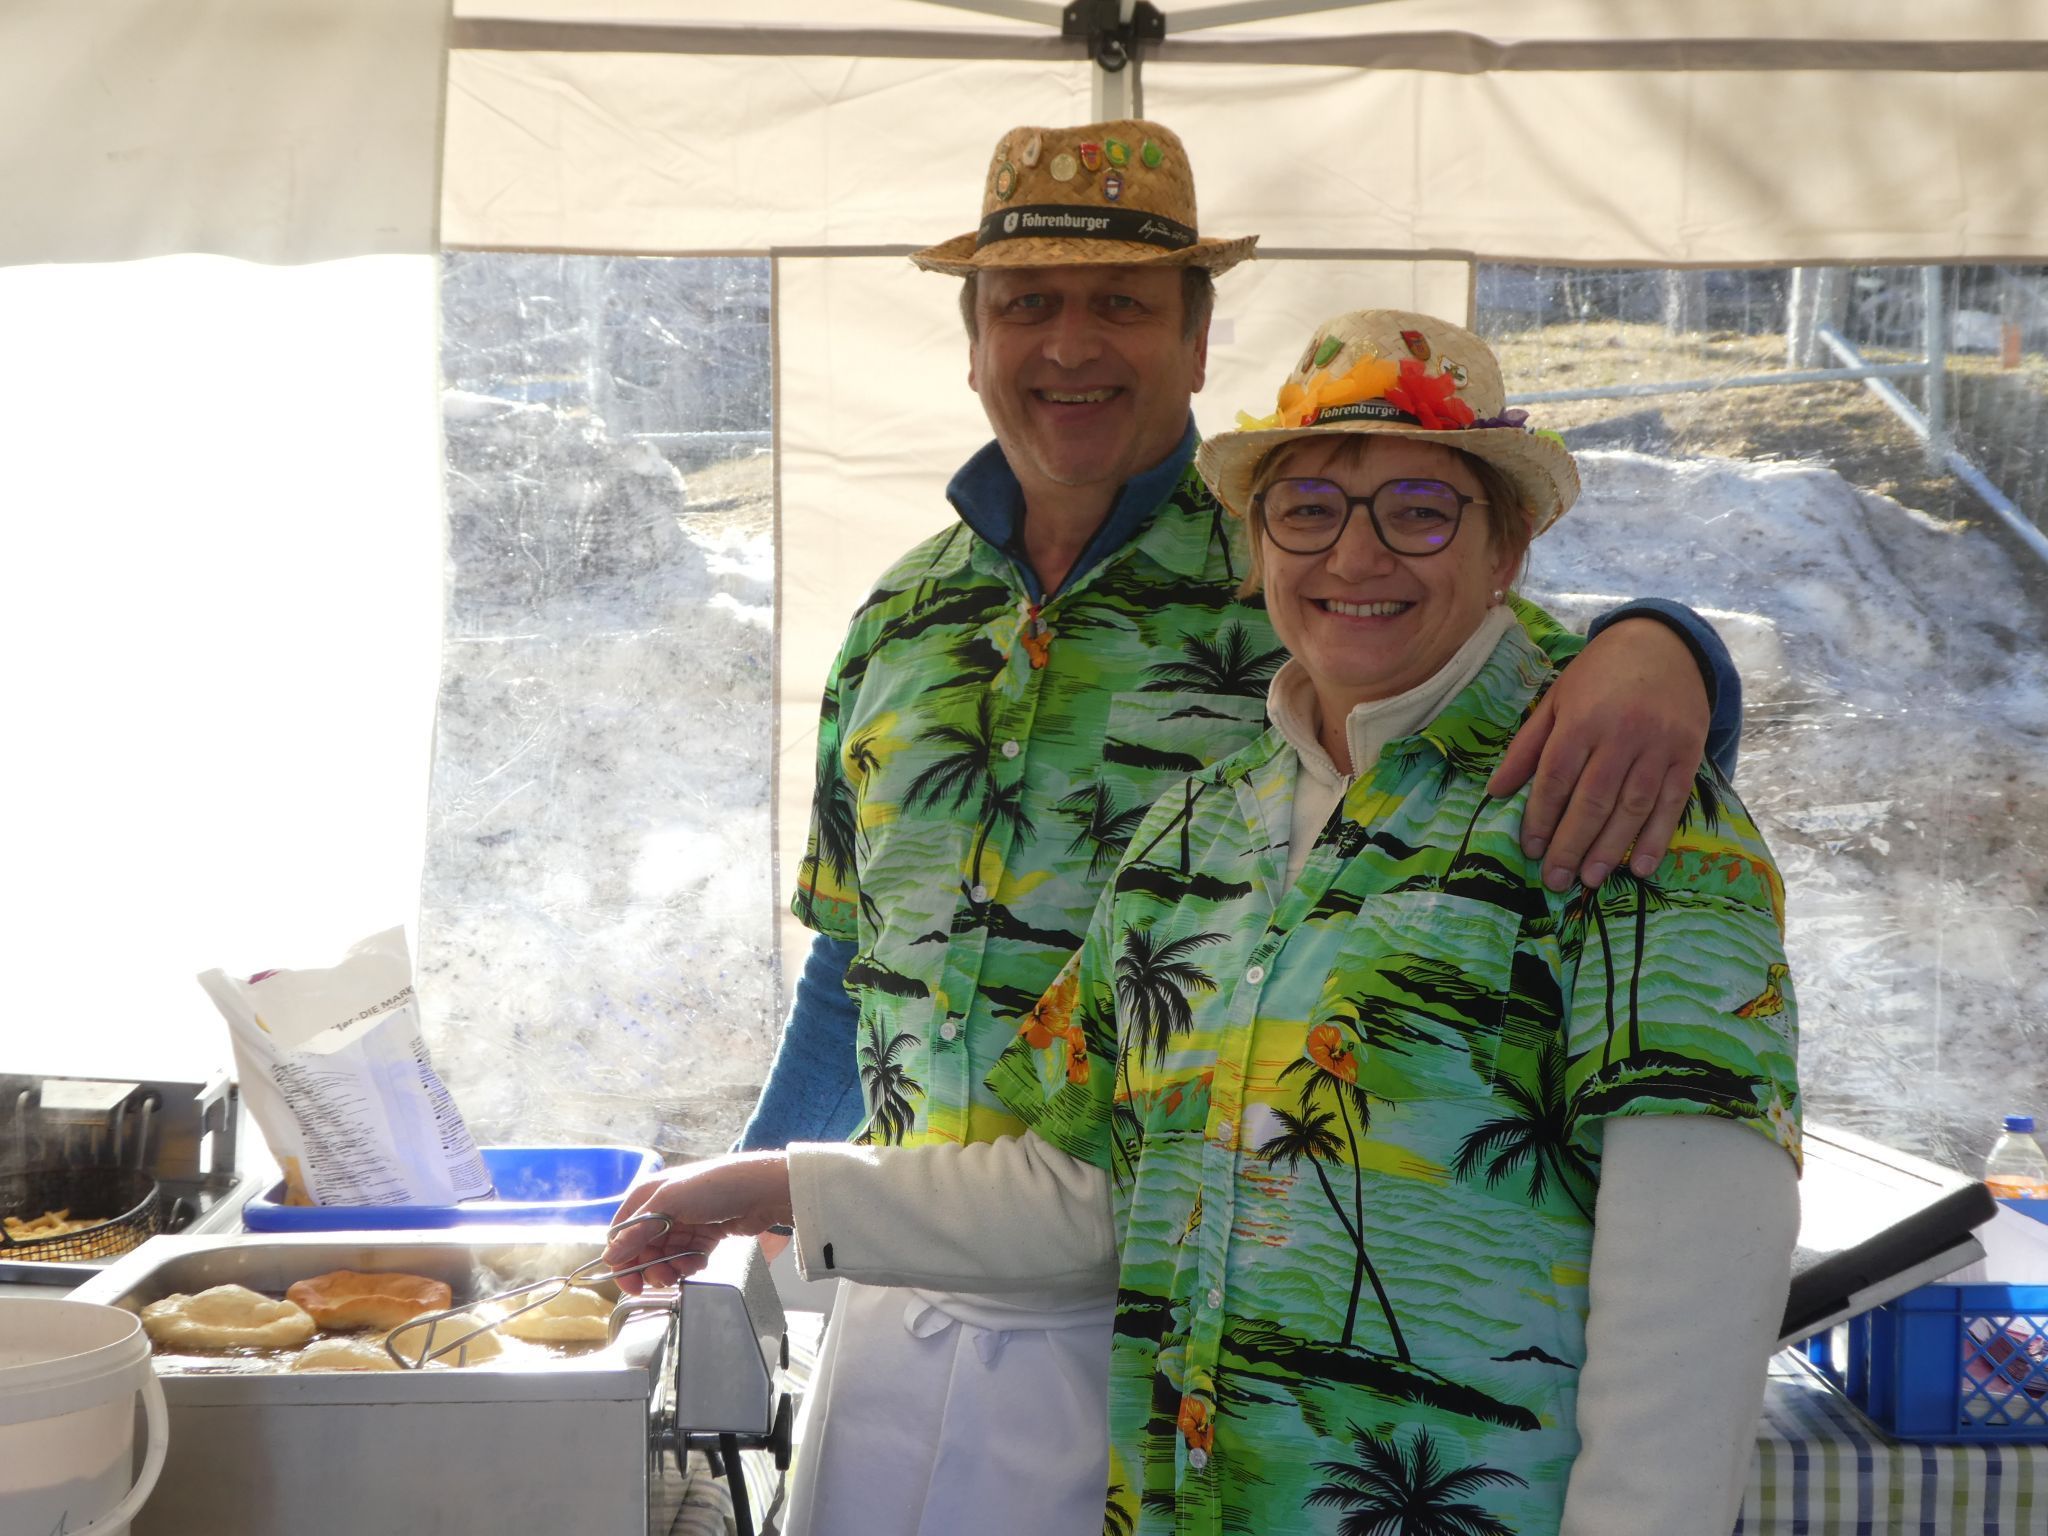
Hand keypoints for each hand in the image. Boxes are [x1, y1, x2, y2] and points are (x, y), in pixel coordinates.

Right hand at [603, 1153, 793, 1293]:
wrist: (761, 1191)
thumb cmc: (714, 1186)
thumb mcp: (669, 1203)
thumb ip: (638, 1231)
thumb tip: (609, 1257)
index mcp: (646, 1196)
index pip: (621, 1235)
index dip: (622, 1261)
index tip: (631, 1284)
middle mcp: (661, 1209)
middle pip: (643, 1251)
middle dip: (652, 1269)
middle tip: (666, 1279)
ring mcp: (683, 1223)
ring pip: (665, 1258)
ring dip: (673, 1268)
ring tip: (687, 1267)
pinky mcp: (703, 1235)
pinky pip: (686, 1258)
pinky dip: (690, 1264)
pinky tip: (700, 1261)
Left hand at [1487, 618, 1709, 890]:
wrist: (1664, 646)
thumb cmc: (1599, 676)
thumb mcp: (1555, 700)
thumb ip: (1526, 747)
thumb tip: (1495, 791)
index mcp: (1580, 720)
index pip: (1556, 779)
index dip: (1541, 818)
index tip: (1530, 850)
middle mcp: (1620, 734)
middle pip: (1592, 800)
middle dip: (1571, 844)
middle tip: (1556, 880)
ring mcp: (1658, 746)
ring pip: (1632, 807)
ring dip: (1610, 849)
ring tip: (1590, 880)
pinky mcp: (1687, 755)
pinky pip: (1671, 804)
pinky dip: (1656, 838)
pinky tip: (1640, 867)